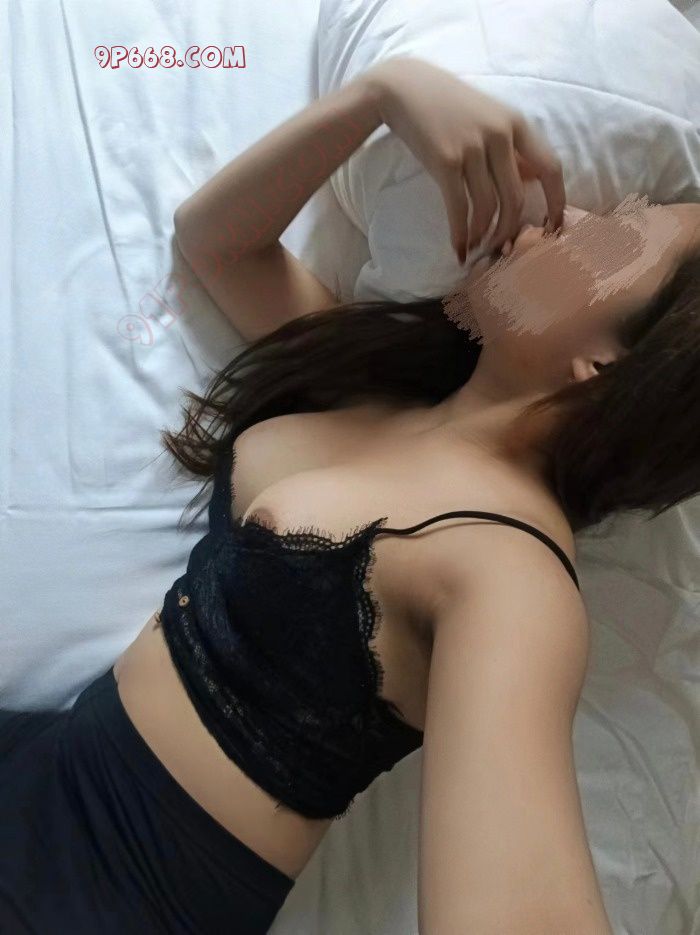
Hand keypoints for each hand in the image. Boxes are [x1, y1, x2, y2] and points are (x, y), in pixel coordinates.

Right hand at [363, 55, 565, 260]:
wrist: (403, 89)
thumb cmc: (448, 106)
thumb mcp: (489, 117)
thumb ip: (512, 148)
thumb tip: (535, 180)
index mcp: (516, 123)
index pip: (550, 167)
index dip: (556, 202)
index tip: (553, 228)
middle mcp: (499, 134)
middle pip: (516, 198)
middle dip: (509, 230)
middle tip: (500, 248)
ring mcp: (472, 147)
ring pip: (488, 207)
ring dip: (483, 235)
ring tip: (475, 247)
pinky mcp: (445, 161)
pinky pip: (460, 208)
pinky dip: (460, 234)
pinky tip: (459, 248)